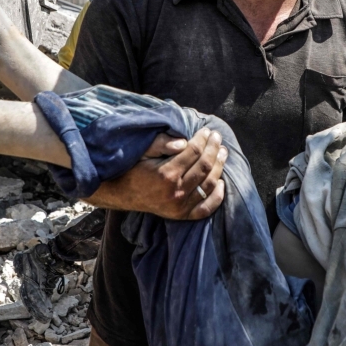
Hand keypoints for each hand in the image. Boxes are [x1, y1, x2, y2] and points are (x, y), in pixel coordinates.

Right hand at [88, 128, 227, 219]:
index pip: (194, 152)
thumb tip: (184, 142)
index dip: (203, 139)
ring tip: (222, 152)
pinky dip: (217, 195)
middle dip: (214, 149)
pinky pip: (206, 208)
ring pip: (209, 184)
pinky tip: (221, 181)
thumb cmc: (134, 168)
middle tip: (217, 138)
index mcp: (166, 174)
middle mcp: (176, 192)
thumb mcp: (142, 151)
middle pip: (205, 166)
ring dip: (219, 166)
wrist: (123, 194)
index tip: (206, 131)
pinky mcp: (182, 215)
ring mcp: (180, 206)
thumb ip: (161, 143)